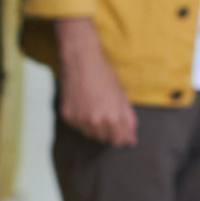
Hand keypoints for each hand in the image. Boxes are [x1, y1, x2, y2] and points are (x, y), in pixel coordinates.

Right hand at [55, 18, 137, 146]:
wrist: (82, 60)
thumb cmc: (104, 75)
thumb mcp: (122, 95)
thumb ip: (128, 119)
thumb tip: (132, 140)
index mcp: (113, 117)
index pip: (119, 140)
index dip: (122, 134)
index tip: (121, 128)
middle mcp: (96, 122)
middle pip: (104, 139)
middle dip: (109, 130)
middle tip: (108, 112)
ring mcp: (80, 120)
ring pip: (90, 135)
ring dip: (95, 126)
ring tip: (96, 106)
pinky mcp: (68, 117)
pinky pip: (78, 127)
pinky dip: (82, 120)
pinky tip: (84, 104)